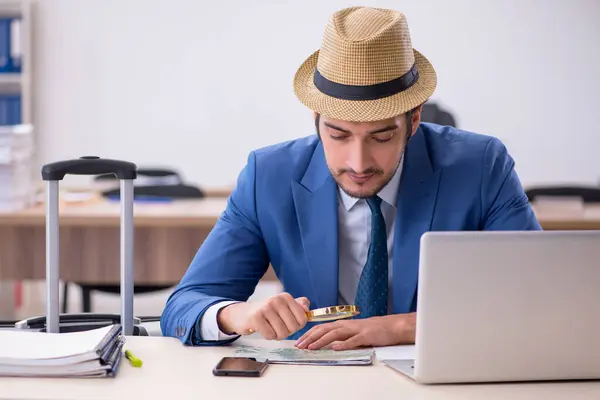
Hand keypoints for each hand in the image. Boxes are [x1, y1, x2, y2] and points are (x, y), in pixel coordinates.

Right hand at [217, 293, 309, 339]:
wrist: (242, 314)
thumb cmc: (266, 312)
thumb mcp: (283, 306)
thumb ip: (298, 306)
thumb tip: (308, 310)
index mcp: (286, 297)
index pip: (302, 319)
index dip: (296, 326)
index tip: (287, 323)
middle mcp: (277, 300)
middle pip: (293, 327)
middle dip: (286, 332)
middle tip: (276, 327)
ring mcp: (266, 308)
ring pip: (282, 333)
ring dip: (276, 335)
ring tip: (269, 327)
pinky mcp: (256, 318)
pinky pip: (270, 335)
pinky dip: (267, 336)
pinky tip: (262, 329)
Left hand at [295, 313, 415, 350]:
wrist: (390, 326)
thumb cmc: (371, 329)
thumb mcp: (352, 332)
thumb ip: (339, 336)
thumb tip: (324, 343)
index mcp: (342, 324)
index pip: (321, 328)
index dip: (309, 334)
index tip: (299, 342)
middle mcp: (346, 325)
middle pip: (324, 329)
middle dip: (310, 338)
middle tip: (300, 346)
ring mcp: (355, 330)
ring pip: (335, 334)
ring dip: (322, 341)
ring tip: (312, 347)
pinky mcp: (365, 336)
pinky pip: (353, 340)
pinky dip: (343, 344)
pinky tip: (335, 348)